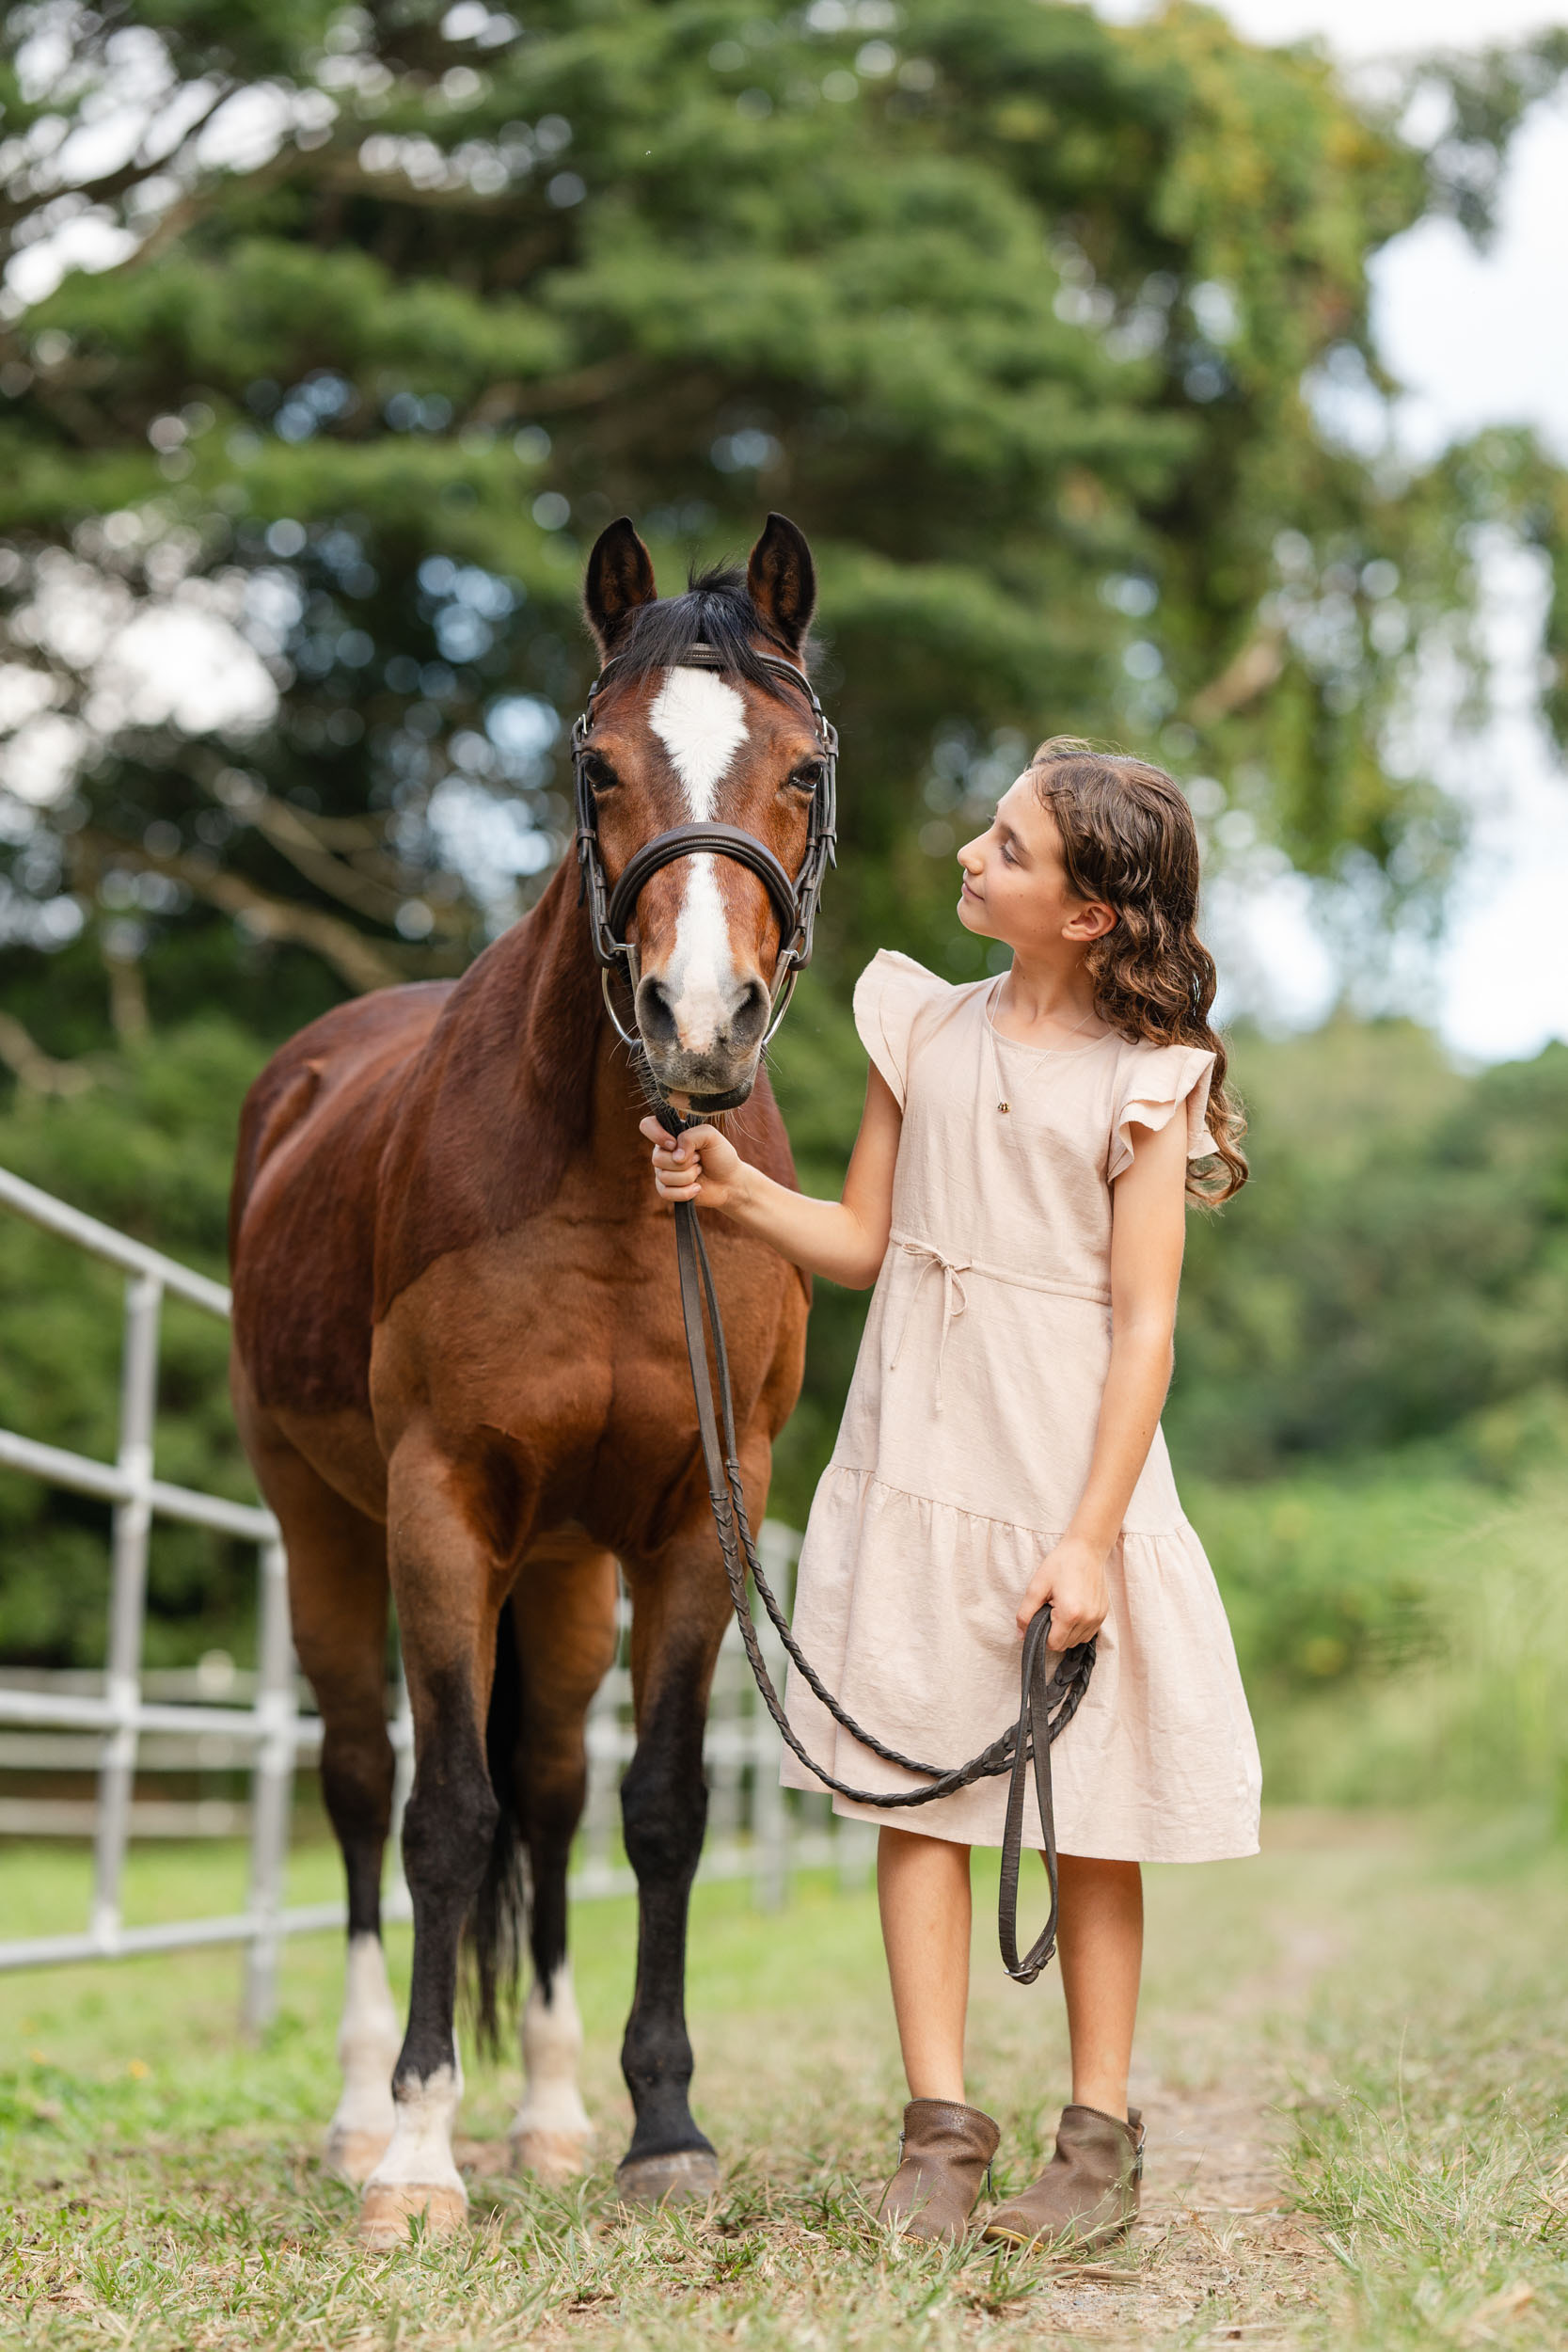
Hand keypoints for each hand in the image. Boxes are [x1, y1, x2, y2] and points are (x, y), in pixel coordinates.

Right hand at [640, 1116, 746, 1211]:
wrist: (730, 1181)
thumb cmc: (721, 1155)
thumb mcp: (710, 1136)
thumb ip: (691, 1137)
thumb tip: (676, 1156)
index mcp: (671, 1134)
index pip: (647, 1126)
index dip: (657, 1135)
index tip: (674, 1143)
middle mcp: (664, 1152)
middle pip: (657, 1158)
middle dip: (684, 1162)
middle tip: (699, 1159)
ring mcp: (664, 1172)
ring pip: (664, 1177)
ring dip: (688, 1176)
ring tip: (699, 1171)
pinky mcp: (668, 1190)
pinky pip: (666, 1193)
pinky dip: (686, 1192)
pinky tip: (697, 1187)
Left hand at [1016, 1534, 1108, 1650]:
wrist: (1086, 1549)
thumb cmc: (1060, 1564)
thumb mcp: (1036, 1586)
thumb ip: (1025, 1614)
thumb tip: (1021, 1635)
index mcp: (1070, 1614)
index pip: (1053, 1644)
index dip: (1043, 1635)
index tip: (1042, 1617)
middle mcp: (1088, 1619)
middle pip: (1066, 1645)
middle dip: (1055, 1633)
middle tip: (1052, 1610)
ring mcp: (1098, 1618)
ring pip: (1078, 1641)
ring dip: (1067, 1632)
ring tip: (1063, 1608)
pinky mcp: (1104, 1614)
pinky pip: (1088, 1633)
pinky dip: (1078, 1628)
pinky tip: (1073, 1610)